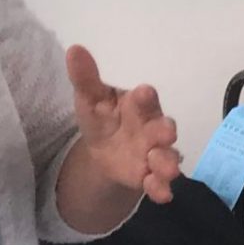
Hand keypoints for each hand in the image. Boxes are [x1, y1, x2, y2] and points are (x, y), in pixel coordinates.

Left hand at [66, 45, 181, 205]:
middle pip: (164, 127)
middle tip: (166, 133)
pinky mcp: (149, 174)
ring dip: (169, 162)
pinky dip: (162, 188)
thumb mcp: (90, 99)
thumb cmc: (102, 116)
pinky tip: (163, 195)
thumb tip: (74, 49)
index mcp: (139, 105)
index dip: (145, 97)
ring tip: (168, 170)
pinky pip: (159, 181)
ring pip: (167, 156)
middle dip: (166, 131)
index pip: (145, 99)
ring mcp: (154, 151)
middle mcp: (152, 127)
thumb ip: (85, 78)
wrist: (105, 149)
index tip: (143, 92)